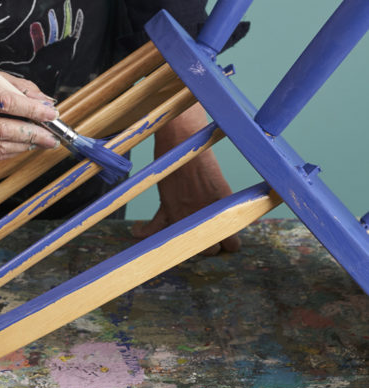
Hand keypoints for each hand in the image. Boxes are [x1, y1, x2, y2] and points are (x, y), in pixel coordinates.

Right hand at [0, 41, 60, 160]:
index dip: (30, 110)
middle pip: (1, 130)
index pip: (5, 101)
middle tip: (51, 136)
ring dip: (25, 146)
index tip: (50, 114)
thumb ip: (21, 88)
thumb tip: (46, 103)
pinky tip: (23, 145)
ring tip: (41, 141)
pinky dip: (12, 151)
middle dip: (31, 134)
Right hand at [131, 103, 240, 254]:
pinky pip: (153, 227)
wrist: (182, 138)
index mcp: (223, 209)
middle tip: (209, 236)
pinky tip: (138, 231)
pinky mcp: (166, 207)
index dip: (229, 243)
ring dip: (186, 243)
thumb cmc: (202, 155)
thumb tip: (250, 213)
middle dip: (211, 245)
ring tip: (186, 237)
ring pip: (188, 245)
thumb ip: (228, 202)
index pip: (232, 244)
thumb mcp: (221, 182)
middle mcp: (204, 215)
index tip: (227, 239)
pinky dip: (144, 231)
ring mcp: (184, 214)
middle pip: (210, 249)